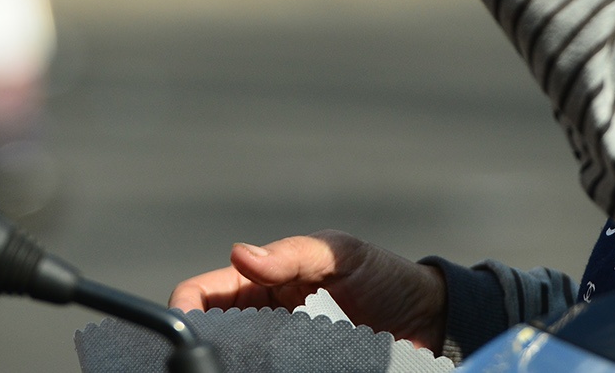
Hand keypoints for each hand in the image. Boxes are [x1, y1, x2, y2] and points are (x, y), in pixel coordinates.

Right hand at [169, 232, 447, 352]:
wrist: (428, 320)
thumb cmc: (384, 277)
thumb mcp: (341, 255)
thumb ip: (294, 255)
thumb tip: (240, 254)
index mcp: (260, 282)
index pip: (201, 296)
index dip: (185, 312)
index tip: (190, 334)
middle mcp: (260, 321)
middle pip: (210, 339)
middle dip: (207, 349)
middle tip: (219, 360)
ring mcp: (277, 352)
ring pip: (234, 363)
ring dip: (233, 364)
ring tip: (247, 366)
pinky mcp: (296, 369)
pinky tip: (268, 372)